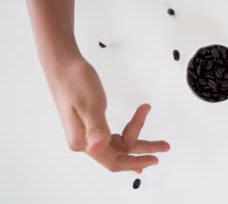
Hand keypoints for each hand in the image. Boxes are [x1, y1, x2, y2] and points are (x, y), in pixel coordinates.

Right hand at [46, 57, 169, 172]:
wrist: (63, 65)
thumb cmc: (75, 81)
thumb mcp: (91, 105)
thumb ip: (96, 128)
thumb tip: (97, 148)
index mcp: (83, 142)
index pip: (113, 161)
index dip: (134, 163)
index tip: (154, 158)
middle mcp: (84, 142)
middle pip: (119, 153)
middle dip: (143, 149)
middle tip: (164, 146)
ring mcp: (87, 134)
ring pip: (118, 143)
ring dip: (137, 136)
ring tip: (155, 131)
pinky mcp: (90, 124)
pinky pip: (113, 135)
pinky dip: (128, 131)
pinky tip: (135, 130)